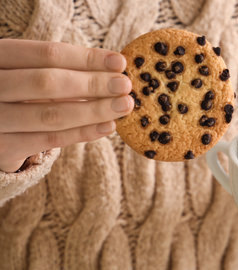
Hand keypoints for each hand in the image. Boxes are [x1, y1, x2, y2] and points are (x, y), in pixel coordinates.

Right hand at [0, 39, 132, 172]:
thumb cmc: (20, 92)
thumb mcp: (31, 72)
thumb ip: (65, 70)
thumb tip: (116, 72)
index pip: (47, 54)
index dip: (87, 58)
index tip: (120, 62)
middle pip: (48, 83)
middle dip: (93, 84)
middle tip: (125, 86)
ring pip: (51, 115)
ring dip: (94, 110)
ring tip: (124, 106)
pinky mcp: (3, 146)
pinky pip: (49, 140)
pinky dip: (83, 132)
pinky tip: (108, 126)